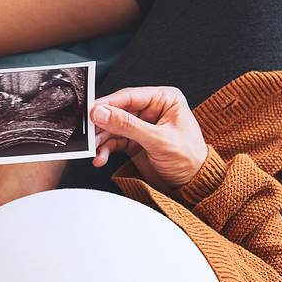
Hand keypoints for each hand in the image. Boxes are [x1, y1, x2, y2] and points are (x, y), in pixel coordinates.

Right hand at [91, 87, 207, 191]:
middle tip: (87, 132)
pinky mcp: (134, 141)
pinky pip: (114, 141)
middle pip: (118, 111)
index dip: (108, 104)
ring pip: (113, 127)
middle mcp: (151, 109)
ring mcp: (141, 126)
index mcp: (164, 99)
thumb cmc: (188, 158)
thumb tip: (101, 112)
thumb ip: (128, 125)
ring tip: (93, 149)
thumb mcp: (158, 140)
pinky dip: (105, 149)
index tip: (90, 111)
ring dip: (101, 139)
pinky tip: (101, 158)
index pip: (130, 96)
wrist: (193, 185)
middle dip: (102, 123)